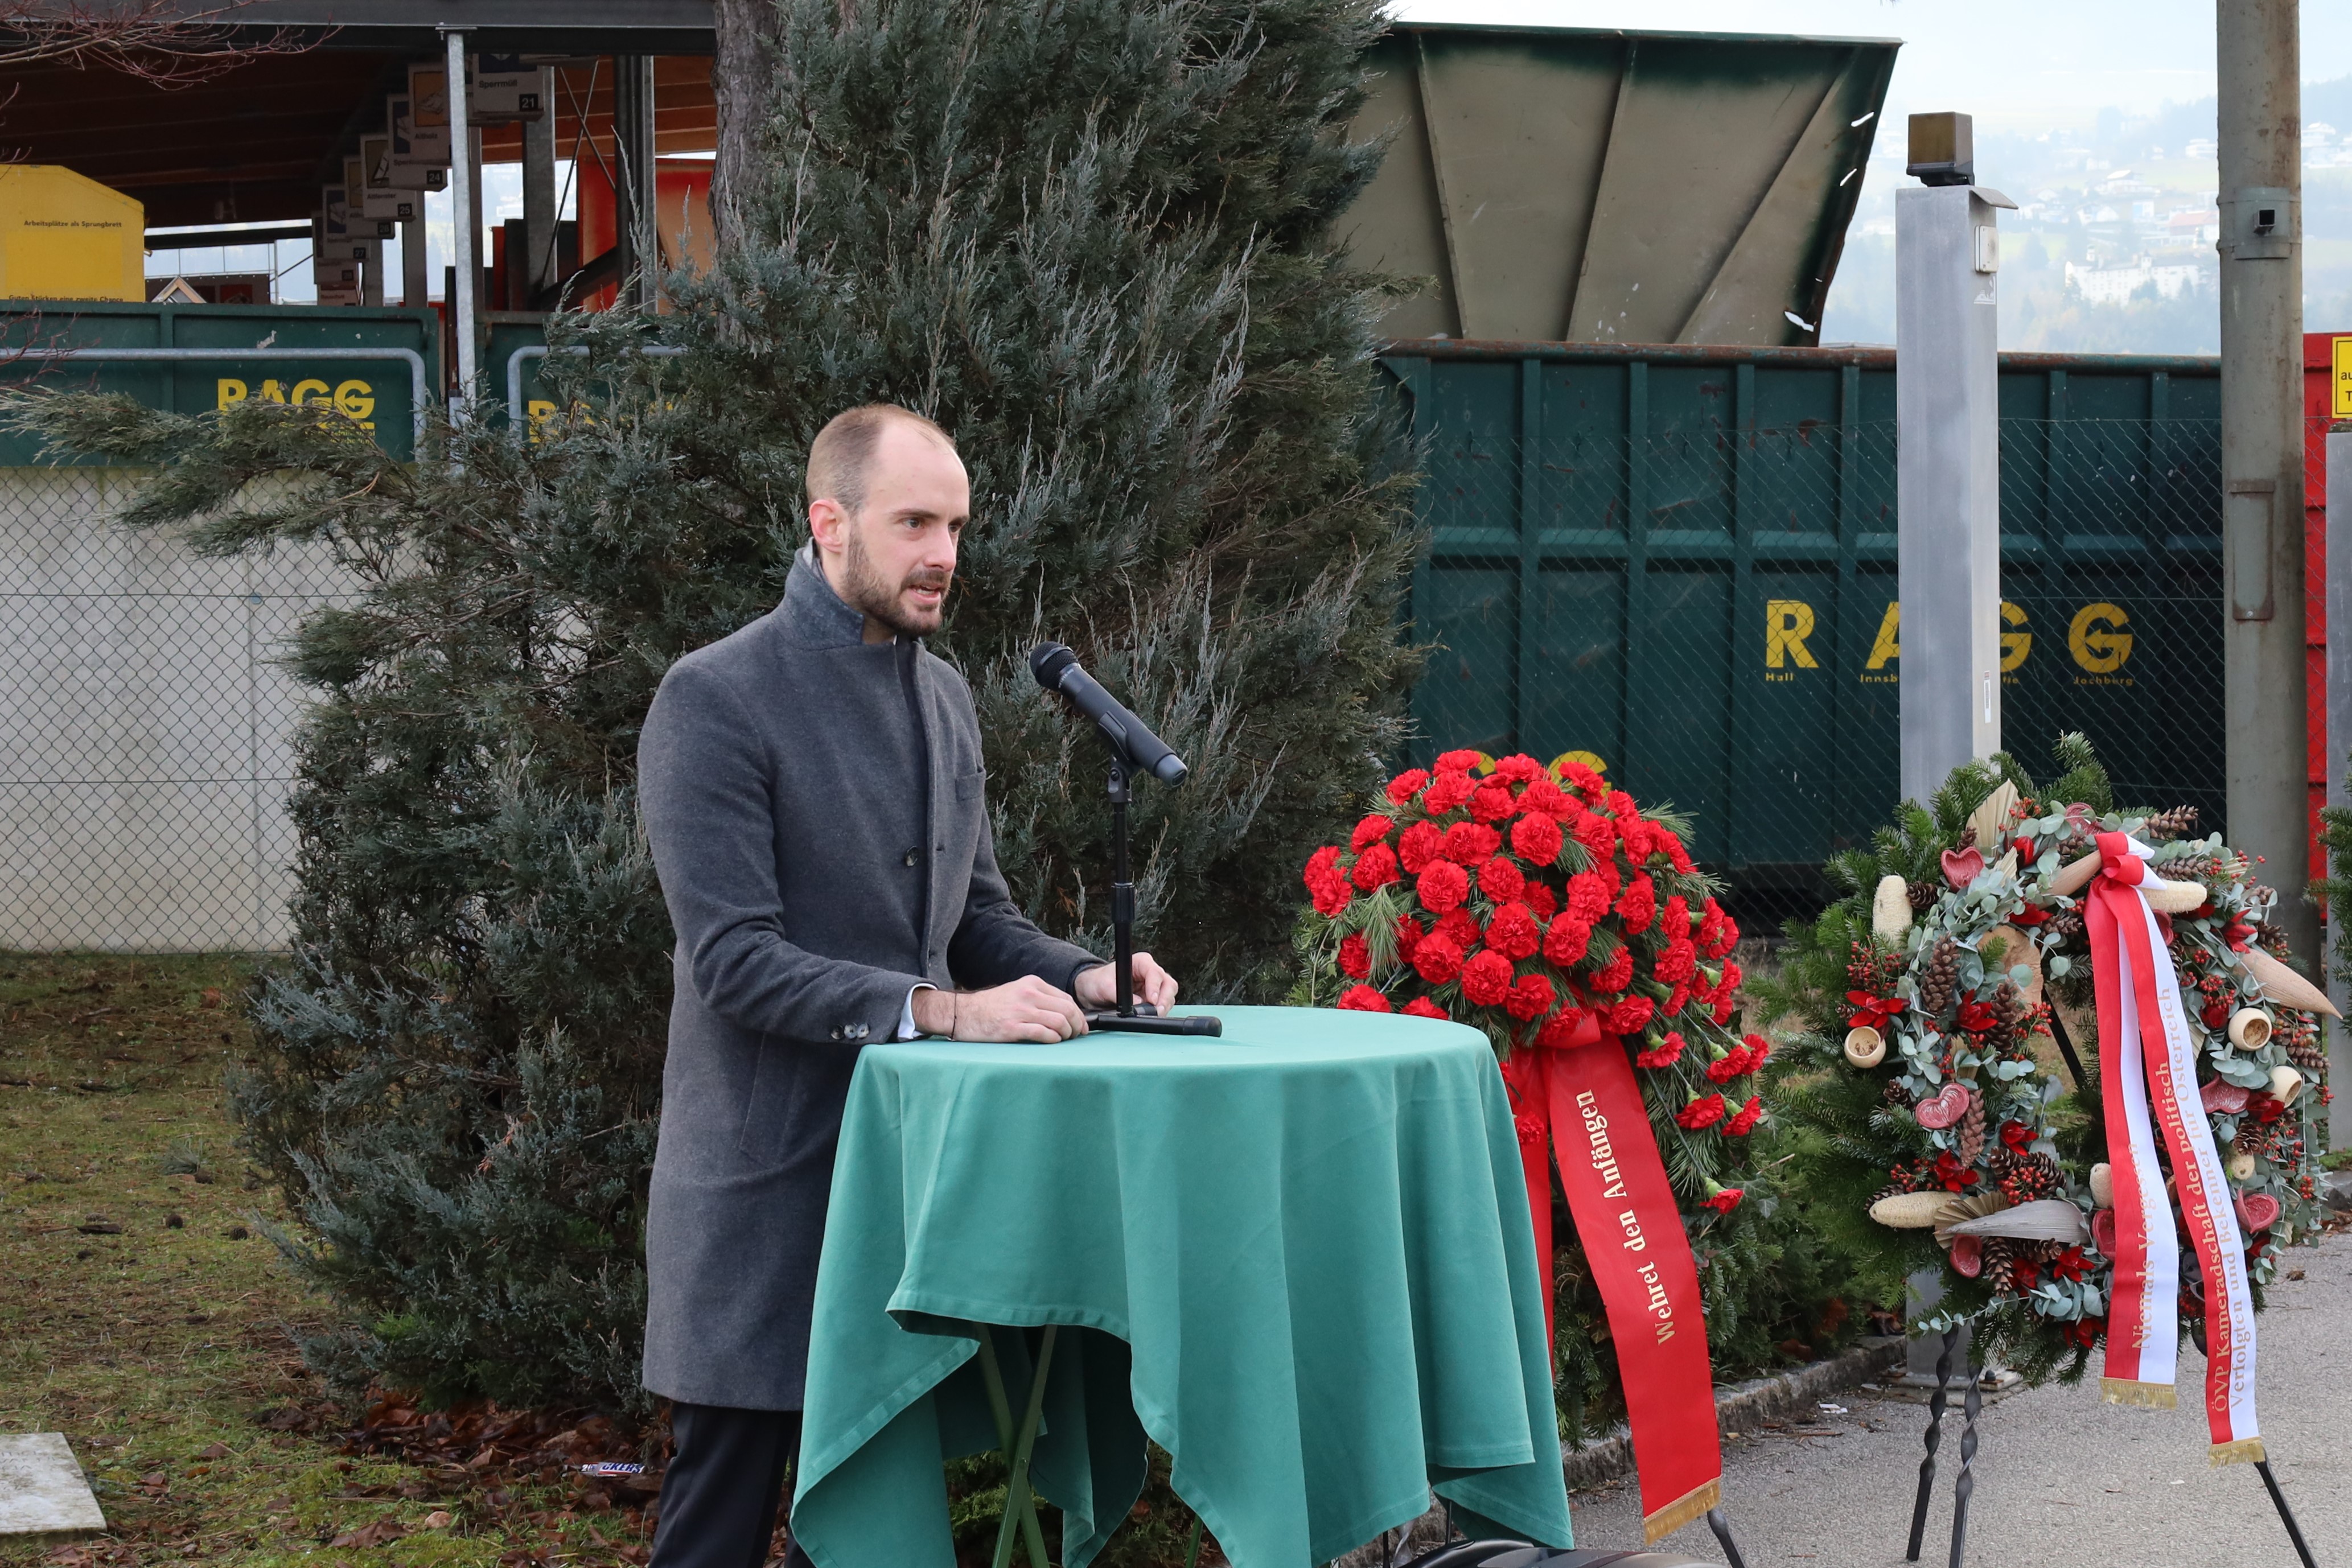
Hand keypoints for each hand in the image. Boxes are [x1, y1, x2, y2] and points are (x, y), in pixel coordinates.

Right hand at [911, 977, 1087, 1042]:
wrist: (963, 1013)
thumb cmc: (992, 1007)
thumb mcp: (1017, 992)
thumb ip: (1038, 998)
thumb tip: (1065, 1013)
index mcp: (1032, 984)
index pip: (1066, 999)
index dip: (1078, 1015)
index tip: (1080, 1027)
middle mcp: (1028, 994)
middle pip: (1067, 1010)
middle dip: (1076, 1026)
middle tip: (1076, 1036)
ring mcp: (1020, 1011)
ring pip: (1059, 1021)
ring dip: (1066, 1034)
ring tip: (1063, 1040)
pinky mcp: (1012, 1027)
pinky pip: (1042, 1033)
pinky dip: (1053, 1039)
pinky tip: (1052, 1042)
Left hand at [1074, 952, 1178, 1013]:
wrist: (1094, 990)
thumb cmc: (1098, 982)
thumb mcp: (1105, 987)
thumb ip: (1120, 995)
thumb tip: (1137, 1005)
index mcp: (1140, 962)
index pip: (1155, 973)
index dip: (1155, 987)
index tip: (1152, 1000)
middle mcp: (1150, 972)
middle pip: (1168, 984)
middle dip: (1164, 999)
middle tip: (1157, 1011)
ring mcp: (1153, 986)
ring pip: (1168, 995)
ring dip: (1163, 1006)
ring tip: (1152, 1015)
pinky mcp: (1152, 998)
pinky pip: (1163, 1004)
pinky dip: (1159, 1011)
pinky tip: (1151, 1015)